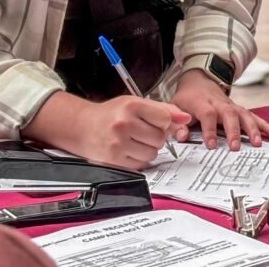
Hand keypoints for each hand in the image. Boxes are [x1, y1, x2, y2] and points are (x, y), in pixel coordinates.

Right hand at [75, 95, 190, 169]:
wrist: (82, 126)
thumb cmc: (111, 114)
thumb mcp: (136, 103)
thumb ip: (164, 110)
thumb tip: (186, 118)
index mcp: (131, 105)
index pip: (165, 118)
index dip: (163, 122)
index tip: (154, 121)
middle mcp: (124, 124)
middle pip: (160, 138)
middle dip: (155, 137)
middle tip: (141, 132)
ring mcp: (118, 143)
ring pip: (152, 153)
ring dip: (147, 149)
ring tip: (134, 141)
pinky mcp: (114, 160)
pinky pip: (141, 165)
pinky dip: (138, 159)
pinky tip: (128, 150)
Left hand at [171, 70, 268, 150]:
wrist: (199, 80)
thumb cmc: (187, 97)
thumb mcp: (176, 106)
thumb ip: (178, 122)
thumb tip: (181, 136)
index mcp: (202, 102)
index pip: (208, 114)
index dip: (210, 129)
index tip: (211, 145)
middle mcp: (219, 103)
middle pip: (229, 114)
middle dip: (233, 131)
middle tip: (235, 147)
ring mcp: (231, 105)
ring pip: (243, 114)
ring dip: (252, 128)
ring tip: (257, 143)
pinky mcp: (239, 109)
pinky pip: (252, 115)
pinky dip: (264, 124)